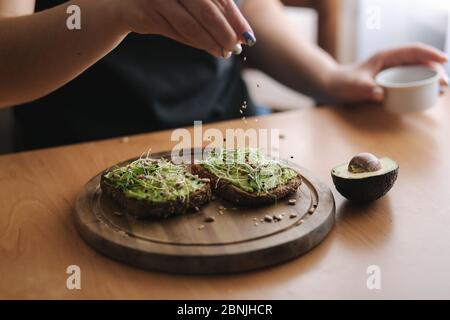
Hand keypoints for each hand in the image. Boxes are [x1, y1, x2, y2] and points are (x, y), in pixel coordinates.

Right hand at [115, 0, 255, 57]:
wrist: (123, 1)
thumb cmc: (166, 0)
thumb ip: (212, 8)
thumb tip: (240, 34)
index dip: (236, 18)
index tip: (249, 36)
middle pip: (207, 11)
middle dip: (225, 33)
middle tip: (237, 48)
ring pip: (191, 25)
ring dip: (211, 42)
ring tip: (225, 53)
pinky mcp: (145, 13)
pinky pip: (175, 32)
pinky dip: (195, 42)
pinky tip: (209, 49)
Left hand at [325, 44, 447, 103]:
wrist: (332, 87)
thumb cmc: (343, 84)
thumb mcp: (354, 86)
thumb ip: (366, 89)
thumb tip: (381, 94)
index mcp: (385, 57)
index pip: (413, 51)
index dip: (430, 54)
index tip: (444, 61)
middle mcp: (391, 62)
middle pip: (419, 61)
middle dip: (435, 70)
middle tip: (444, 84)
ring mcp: (391, 71)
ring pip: (416, 71)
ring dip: (430, 79)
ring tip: (441, 90)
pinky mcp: (389, 81)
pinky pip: (409, 81)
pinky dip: (420, 86)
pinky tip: (427, 95)